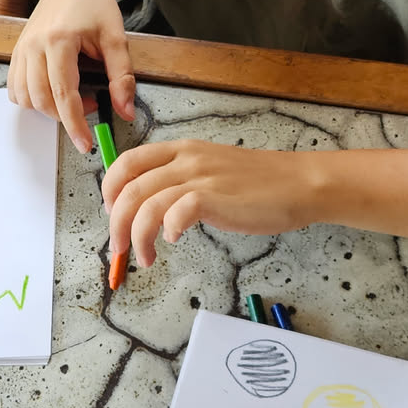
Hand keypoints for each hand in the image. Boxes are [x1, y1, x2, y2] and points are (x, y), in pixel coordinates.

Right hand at [6, 0, 135, 151]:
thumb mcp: (116, 37)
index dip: (75, 124)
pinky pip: (16, 88)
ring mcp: (21, 48)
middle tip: (93, 104)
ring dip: (48, 109)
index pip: (64, 94)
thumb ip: (122, 77)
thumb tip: (125, 113)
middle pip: (41, 100)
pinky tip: (53, 91)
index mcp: (60, 41)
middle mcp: (34, 46)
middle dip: (65, 116)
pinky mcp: (16, 51)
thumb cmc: (95, 3)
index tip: (86, 145)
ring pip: (24, 98)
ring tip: (74, 96)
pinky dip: (32, 99)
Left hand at [102, 140, 320, 269]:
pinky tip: (176, 241)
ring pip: (146, 205)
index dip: (109, 190)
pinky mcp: (215, 198)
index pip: (127, 162)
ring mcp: (200, 177)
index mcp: (181, 150)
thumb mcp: (211, 171)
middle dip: (116, 223)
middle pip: (129, 188)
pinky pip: (176, 212)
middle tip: (119, 248)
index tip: (112, 214)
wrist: (298, 184)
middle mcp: (186, 160)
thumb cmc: (258, 184)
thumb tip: (150, 207)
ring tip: (146, 257)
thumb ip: (181, 181)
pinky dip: (168, 230)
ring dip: (137, 237)